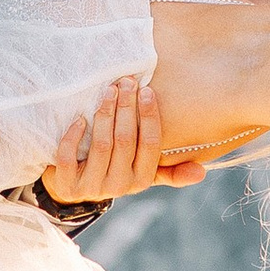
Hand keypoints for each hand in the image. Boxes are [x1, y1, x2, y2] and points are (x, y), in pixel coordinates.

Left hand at [41, 73, 200, 206]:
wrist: (74, 188)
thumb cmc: (113, 169)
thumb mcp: (142, 171)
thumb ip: (169, 170)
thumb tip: (201, 172)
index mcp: (142, 179)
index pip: (151, 145)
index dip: (149, 116)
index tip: (146, 90)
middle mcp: (119, 186)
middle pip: (125, 140)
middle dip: (127, 107)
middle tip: (126, 82)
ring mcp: (92, 187)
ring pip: (102, 145)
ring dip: (105, 114)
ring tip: (108, 91)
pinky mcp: (68, 186)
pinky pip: (69, 158)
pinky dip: (74, 136)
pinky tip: (80, 118)